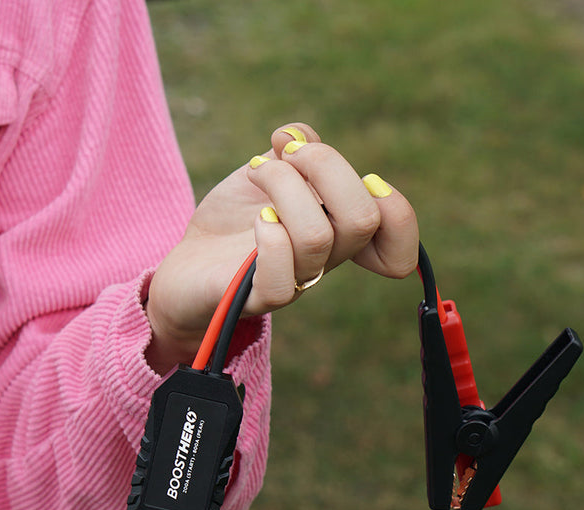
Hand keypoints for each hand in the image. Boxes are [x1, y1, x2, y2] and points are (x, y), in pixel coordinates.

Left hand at [145, 123, 418, 373]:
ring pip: (317, 237)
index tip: (360, 177)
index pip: (397, 234)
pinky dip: (269, 238)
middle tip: (286, 152)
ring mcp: (295, 280)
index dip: (396, 207)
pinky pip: (281, 281)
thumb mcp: (267, 171)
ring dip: (283, 184)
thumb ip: (295, 151)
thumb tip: (299, 138)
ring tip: (255, 169)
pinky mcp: (256, 297)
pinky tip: (256, 218)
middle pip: (363, 219)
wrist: (186, 265)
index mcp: (340, 229)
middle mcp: (326, 258)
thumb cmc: (232, 222)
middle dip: (326, 165)